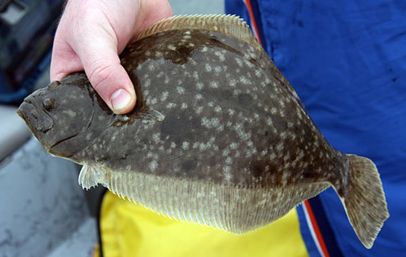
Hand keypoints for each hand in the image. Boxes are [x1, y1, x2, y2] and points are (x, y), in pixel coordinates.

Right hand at [50, 0, 171, 113]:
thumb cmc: (99, 2)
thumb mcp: (92, 35)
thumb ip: (103, 70)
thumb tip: (121, 103)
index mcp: (72, 76)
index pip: (77, 109)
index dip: (91, 122)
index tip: (110, 130)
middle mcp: (98, 80)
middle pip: (108, 110)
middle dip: (121, 117)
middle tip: (135, 124)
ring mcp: (124, 78)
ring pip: (133, 103)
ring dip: (143, 107)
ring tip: (151, 115)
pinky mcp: (146, 72)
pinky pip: (153, 89)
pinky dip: (159, 93)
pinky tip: (164, 98)